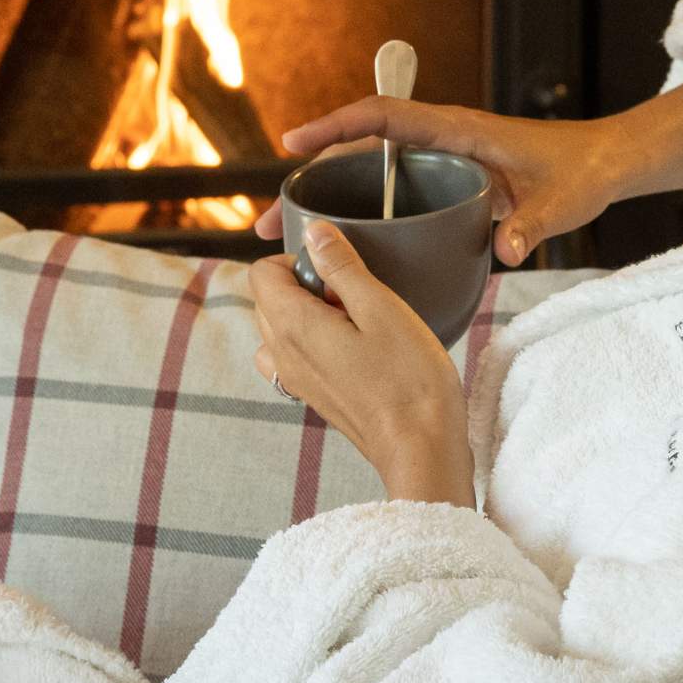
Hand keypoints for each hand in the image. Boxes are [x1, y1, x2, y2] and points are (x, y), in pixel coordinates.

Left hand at [251, 223, 474, 505]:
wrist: (421, 449)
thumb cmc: (409, 380)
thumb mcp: (381, 308)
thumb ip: (342, 267)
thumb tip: (314, 233)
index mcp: (292, 327)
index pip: (260, 272)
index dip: (297, 260)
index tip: (338, 270)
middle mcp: (282, 355)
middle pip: (268, 299)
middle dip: (305, 285)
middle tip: (354, 297)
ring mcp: (295, 380)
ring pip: (280, 328)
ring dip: (309, 315)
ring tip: (355, 323)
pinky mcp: (313, 396)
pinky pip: (295, 356)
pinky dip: (315, 343)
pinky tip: (357, 350)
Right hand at [253, 99, 621, 267]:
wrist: (604, 163)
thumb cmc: (582, 170)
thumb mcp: (560, 201)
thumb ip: (532, 225)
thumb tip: (506, 251)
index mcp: (458, 131)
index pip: (384, 118)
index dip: (336, 126)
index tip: (293, 143)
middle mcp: (440, 141)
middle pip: (360, 151)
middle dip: (310, 181)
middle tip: (269, 221)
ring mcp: (440, 162)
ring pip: (369, 175)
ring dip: (328, 202)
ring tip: (288, 241)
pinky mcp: (446, 183)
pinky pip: (389, 193)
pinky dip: (358, 213)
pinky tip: (340, 250)